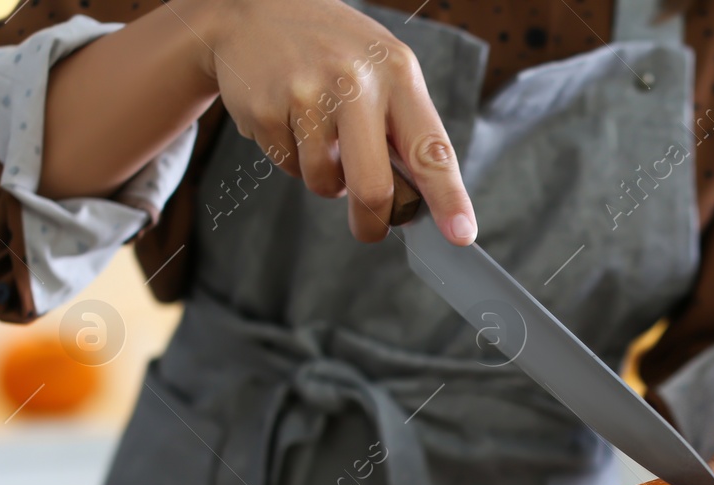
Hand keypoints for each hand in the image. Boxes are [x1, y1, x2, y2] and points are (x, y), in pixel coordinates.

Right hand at [191, 0, 474, 243]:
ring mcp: (306, 94)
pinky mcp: (265, 109)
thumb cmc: (333, 49)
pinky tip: (289, 116)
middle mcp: (355, 82)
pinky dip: (291, 156)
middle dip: (372, 223)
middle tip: (369, 229)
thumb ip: (404, 129)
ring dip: (324, 176)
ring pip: (325, 183)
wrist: (253, 10)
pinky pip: (288, 166)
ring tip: (318, 131)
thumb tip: (418, 203)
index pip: (431, 149)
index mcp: (397, 74)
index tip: (461, 234)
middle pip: (373, 187)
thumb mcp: (382, 69)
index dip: (448, 197)